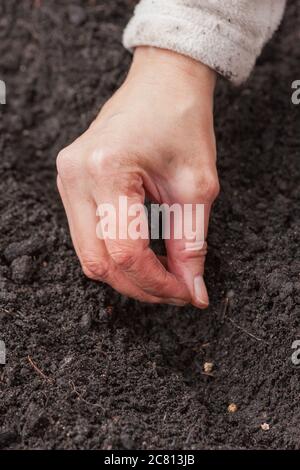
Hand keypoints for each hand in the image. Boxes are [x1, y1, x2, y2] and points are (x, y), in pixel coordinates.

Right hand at [57, 47, 218, 307]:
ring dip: (127, 273)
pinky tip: (144, 253)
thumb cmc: (182, 121)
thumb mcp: (197, 186)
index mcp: (107, 170)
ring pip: (88, 254)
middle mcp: (76, 176)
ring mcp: (67, 179)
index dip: (158, 282)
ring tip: (163, 273)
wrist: (163, 82)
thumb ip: (192, 244)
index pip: (126, 252)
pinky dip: (115, 254)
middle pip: (98, 262)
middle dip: (140, 286)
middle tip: (176, 291)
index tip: (186, 293)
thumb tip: (193, 290)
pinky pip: (87, 235)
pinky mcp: (71, 182)